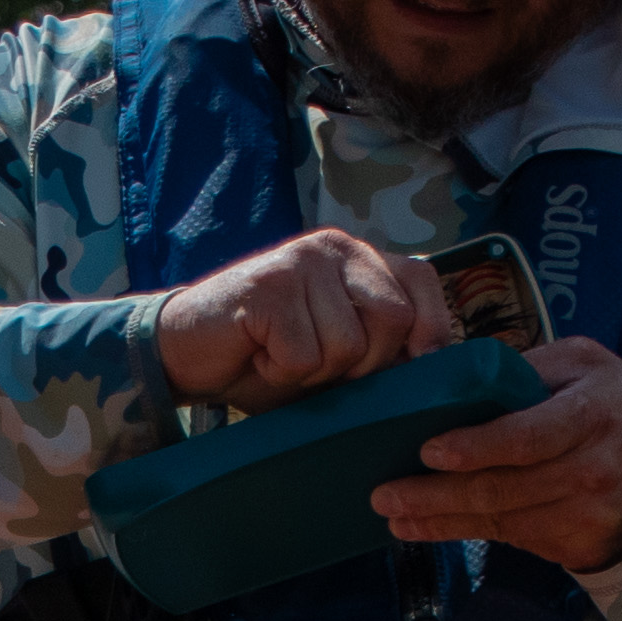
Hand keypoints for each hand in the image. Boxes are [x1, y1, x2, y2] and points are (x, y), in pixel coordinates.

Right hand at [153, 229, 452, 408]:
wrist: (187, 352)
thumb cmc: (265, 355)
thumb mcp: (336, 350)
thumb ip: (379, 345)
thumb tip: (434, 369)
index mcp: (358, 258)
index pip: (422, 279)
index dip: (430, 329)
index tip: (415, 366)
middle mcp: (335, 247)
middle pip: (393, 318)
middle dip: (365, 364)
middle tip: (320, 366)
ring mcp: (301, 261)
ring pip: (348, 344)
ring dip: (316, 372)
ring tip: (282, 355)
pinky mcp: (269, 285)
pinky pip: (304, 355)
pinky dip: (280, 371)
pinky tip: (259, 355)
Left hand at [377, 336, 621, 577]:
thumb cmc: (614, 403)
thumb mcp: (584, 364)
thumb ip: (526, 368)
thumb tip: (454, 376)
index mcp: (591, 413)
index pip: (528, 435)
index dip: (477, 446)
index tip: (429, 451)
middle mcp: (591, 469)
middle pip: (504, 488)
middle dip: (437, 495)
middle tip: (384, 494)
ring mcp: (585, 514)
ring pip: (501, 521)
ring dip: (440, 521)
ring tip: (395, 514)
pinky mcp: (577, 544)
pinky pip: (512, 540)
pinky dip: (465, 534)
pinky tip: (428, 528)